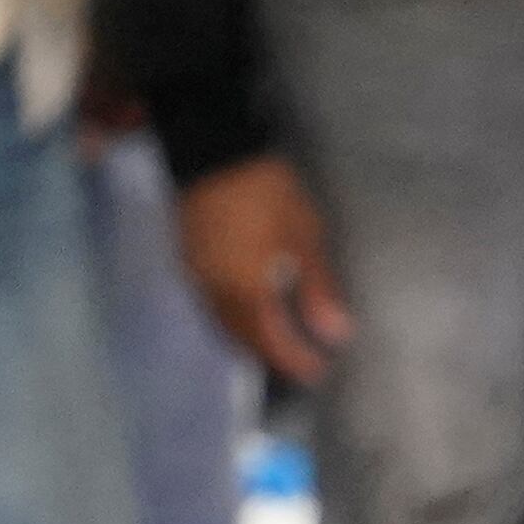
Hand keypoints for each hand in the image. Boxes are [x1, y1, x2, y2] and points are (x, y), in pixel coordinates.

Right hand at [178, 154, 353, 385]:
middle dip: (266, 354)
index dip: (292, 359)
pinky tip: (244, 310)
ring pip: (219, 321)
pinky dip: (229, 316)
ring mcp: (194, 274)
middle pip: (238, 336)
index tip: (316, 372)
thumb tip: (336, 333)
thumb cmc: (267, 194)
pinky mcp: (186, 257)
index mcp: (244, 291)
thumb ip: (318, 288)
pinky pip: (207, 302)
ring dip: (245, 338)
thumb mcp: (303, 238)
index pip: (269, 340)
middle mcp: (213, 291)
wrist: (213, 151)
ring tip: (272, 343)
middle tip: (295, 364)